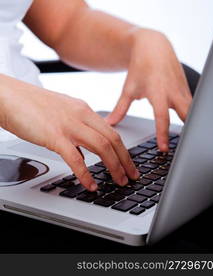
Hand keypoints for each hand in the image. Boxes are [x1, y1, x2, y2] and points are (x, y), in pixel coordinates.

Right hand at [0, 75, 138, 190]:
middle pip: (113, 139)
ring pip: (101, 147)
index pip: (112, 131)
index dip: (124, 149)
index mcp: (84, 109)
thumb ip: (75, 130)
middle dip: (126, 160)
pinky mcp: (54, 136)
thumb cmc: (31, 106)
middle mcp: (80, 115)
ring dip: (114, 166)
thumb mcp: (61, 113)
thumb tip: (83, 152)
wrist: (8, 96)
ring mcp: (68, 125)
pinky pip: (76, 159)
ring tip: (119, 181)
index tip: (129, 162)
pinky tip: (90, 184)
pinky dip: (86, 174)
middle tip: (131, 175)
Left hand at [106, 29, 191, 151]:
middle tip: (183, 148)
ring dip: (190, 124)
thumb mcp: (128, 89)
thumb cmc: (140, 67)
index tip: (163, 148)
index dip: (163, 134)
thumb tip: (109, 123)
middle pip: (186, 115)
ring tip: (187, 141)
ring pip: (192, 110)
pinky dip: (190, 115)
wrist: (153, 46)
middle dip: (187, 130)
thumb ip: (120, 109)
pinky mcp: (186, 88)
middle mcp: (173, 92)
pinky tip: (189, 127)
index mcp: (158, 92)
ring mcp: (182, 89)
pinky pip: (191, 105)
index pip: (162, 117)